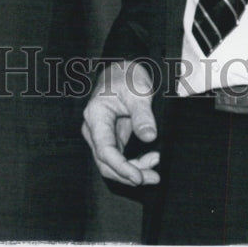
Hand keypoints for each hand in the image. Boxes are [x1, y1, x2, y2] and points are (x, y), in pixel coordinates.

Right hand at [82, 60, 159, 185]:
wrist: (123, 69)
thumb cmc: (127, 76)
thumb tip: (148, 137)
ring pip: (111, 164)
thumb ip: (142, 114)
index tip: (138, 177)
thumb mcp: (138, 91)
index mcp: (96, 115)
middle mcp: (94, 129)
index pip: (104, 150)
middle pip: (105, 162)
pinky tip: (149, 162)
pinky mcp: (110, 138)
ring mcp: (101, 135)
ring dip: (132, 172)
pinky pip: (118, 158)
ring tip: (154, 172)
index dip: (121, 167)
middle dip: (128, 174)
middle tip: (153, 177)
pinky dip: (132, 165)